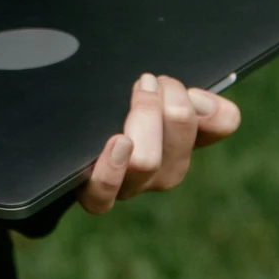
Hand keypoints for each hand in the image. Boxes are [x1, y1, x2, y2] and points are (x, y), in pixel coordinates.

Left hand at [78, 72, 241, 214]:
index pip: (218, 125)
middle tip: (149, 82)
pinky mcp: (93, 194)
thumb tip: (219, 110)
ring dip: (143, 121)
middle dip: (169, 105)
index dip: (210, 110)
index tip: (191, 91)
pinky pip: (104, 196)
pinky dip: (112, 168)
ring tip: (134, 96)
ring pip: (147, 162)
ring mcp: (127, 184)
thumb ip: (184, 97)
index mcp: (183, 136)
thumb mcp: (148, 91)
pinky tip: (117, 143)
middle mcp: (160, 168)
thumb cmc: (106, 103)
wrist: (60, 132)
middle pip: (180, 143)